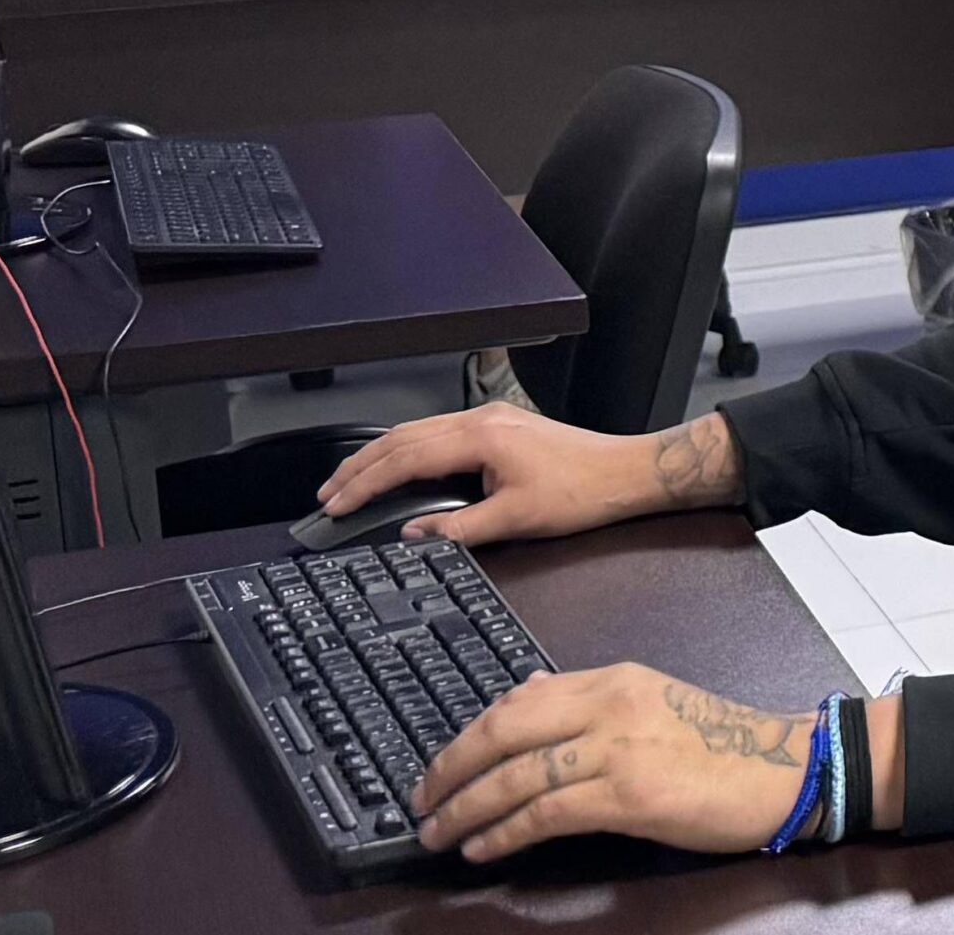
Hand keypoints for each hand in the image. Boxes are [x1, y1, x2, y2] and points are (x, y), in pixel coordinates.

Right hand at [314, 406, 742, 546]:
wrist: (625, 472)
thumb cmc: (581, 493)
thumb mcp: (516, 520)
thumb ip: (458, 529)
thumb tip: (413, 534)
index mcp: (478, 438)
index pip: (403, 459)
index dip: (364, 484)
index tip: (336, 504)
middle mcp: (479, 420)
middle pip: (402, 439)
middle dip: (360, 466)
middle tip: (328, 492)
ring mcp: (490, 419)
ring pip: (419, 431)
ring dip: (382, 455)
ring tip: (352, 479)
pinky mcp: (501, 425)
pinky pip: (440, 432)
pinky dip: (410, 449)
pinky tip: (401, 464)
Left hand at [410, 664, 813, 861]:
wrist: (785, 768)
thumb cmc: (724, 744)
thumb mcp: (651, 701)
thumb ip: (590, 701)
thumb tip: (526, 697)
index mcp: (614, 679)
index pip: (519, 698)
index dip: (468, 732)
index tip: (441, 762)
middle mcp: (610, 704)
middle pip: (504, 729)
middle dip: (451, 766)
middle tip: (421, 798)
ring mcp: (619, 748)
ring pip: (517, 774)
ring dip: (466, 807)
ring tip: (438, 831)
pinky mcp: (630, 794)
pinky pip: (547, 812)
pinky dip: (505, 831)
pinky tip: (483, 846)